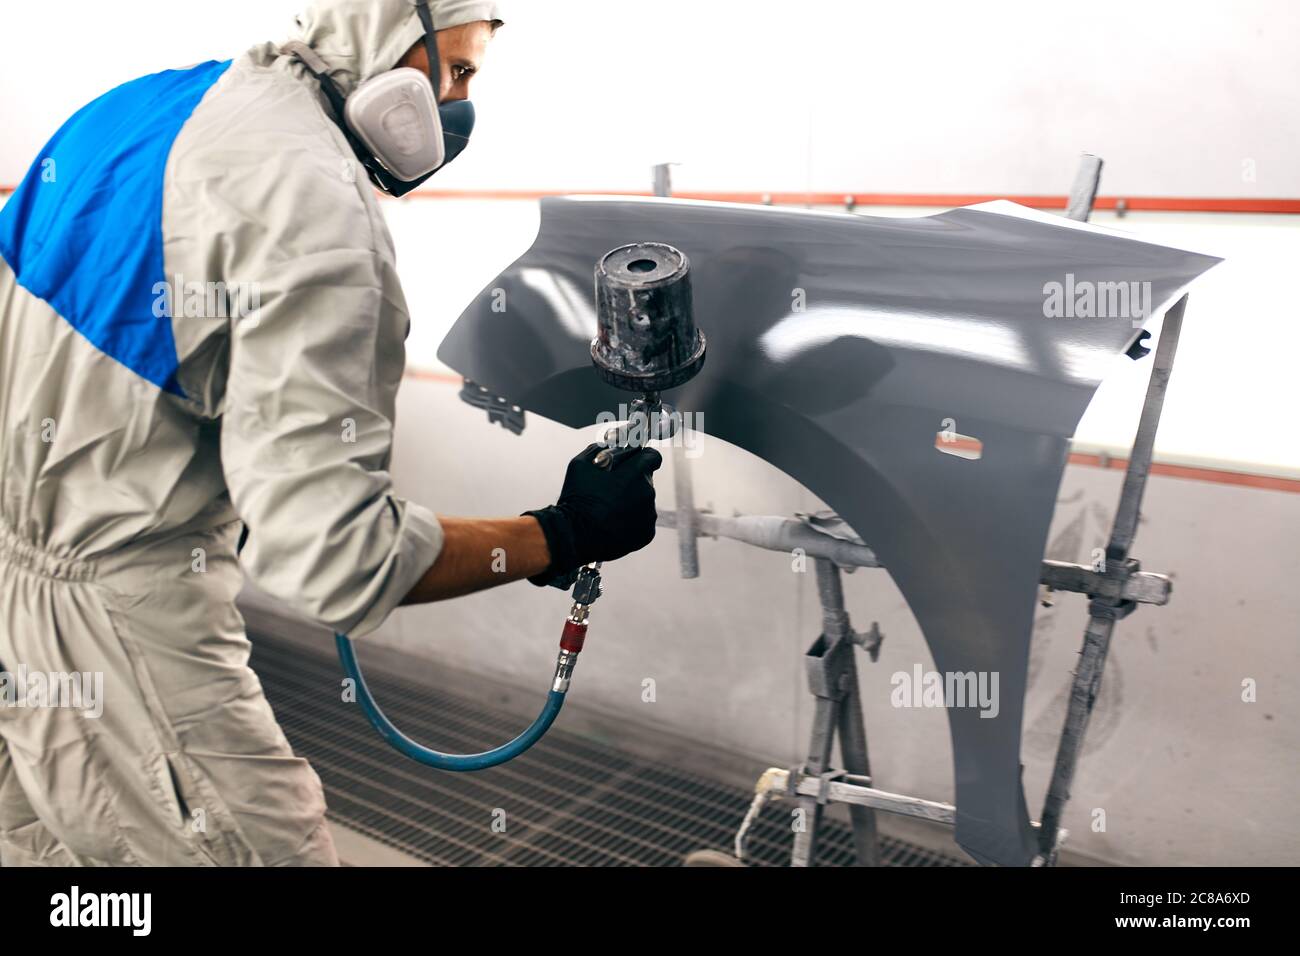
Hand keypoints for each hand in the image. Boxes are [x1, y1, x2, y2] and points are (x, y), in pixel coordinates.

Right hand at [524, 443, 662, 584]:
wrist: (574, 536)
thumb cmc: (577, 499)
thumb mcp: (581, 464)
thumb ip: (600, 449)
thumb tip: (609, 445)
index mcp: (635, 473)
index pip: (652, 456)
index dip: (641, 458)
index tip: (632, 463)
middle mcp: (647, 493)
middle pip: (645, 480)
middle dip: (631, 481)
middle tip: (610, 490)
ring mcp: (649, 515)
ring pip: (644, 501)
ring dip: (632, 502)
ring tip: (609, 509)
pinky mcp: (647, 533)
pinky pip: (643, 521)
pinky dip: (632, 521)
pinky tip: (613, 523)